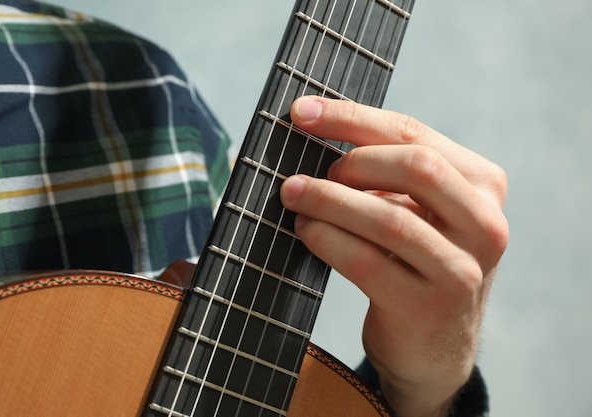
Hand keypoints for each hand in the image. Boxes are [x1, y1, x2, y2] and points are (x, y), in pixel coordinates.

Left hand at [280, 96, 508, 416]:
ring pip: (387, 217)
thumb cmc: (416, 262)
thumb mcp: (419, 210)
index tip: (301, 111)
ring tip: (293, 196)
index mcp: (483, 184)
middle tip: (307, 175)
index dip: (351, 117)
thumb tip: (319, 130)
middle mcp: (485, 223)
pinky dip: (327, 240)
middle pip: (414, 166)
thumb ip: (389, 172)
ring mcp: (461, 268)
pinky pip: (367, 261)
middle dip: (349, 162)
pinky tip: (306, 231)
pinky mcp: (427, 306)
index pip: (414, 133)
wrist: (434, 346)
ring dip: (328, 201)